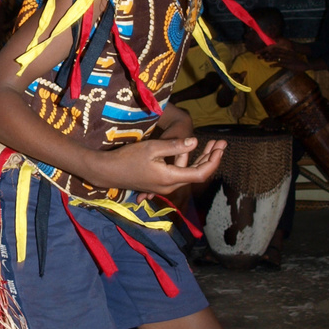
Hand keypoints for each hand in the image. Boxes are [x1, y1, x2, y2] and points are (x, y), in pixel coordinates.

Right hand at [96, 137, 226, 196]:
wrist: (108, 172)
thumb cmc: (128, 158)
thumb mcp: (152, 148)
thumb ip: (175, 146)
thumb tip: (195, 142)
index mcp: (171, 178)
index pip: (201, 173)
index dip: (214, 160)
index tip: (221, 146)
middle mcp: (170, 186)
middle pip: (197, 174)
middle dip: (211, 158)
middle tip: (221, 143)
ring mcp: (164, 187)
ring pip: (188, 174)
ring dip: (200, 160)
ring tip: (210, 144)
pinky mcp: (158, 184)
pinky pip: (178, 174)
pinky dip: (188, 164)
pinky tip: (190, 153)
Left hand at [263, 44, 304, 72]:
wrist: (306, 64)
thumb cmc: (299, 62)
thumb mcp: (292, 58)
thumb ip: (287, 57)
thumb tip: (282, 59)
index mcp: (288, 52)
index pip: (279, 50)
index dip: (272, 50)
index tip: (266, 50)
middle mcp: (287, 55)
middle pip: (276, 54)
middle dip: (269, 54)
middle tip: (263, 55)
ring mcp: (287, 59)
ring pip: (277, 58)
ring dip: (270, 59)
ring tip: (264, 60)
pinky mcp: (288, 64)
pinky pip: (280, 64)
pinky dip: (275, 65)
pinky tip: (270, 66)